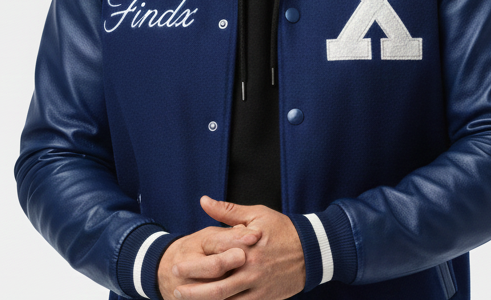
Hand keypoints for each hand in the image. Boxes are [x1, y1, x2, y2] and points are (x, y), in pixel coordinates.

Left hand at [173, 196, 304, 299]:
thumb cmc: (283, 230)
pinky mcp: (266, 298)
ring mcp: (259, 287)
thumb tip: (204, 201)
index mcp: (246, 248)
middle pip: (217, 289)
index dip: (193, 266)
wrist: (314, 250)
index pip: (214, 261)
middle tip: (176, 290)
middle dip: (194, 292)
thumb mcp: (257, 215)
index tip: (176, 266)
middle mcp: (251, 270)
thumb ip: (227, 211)